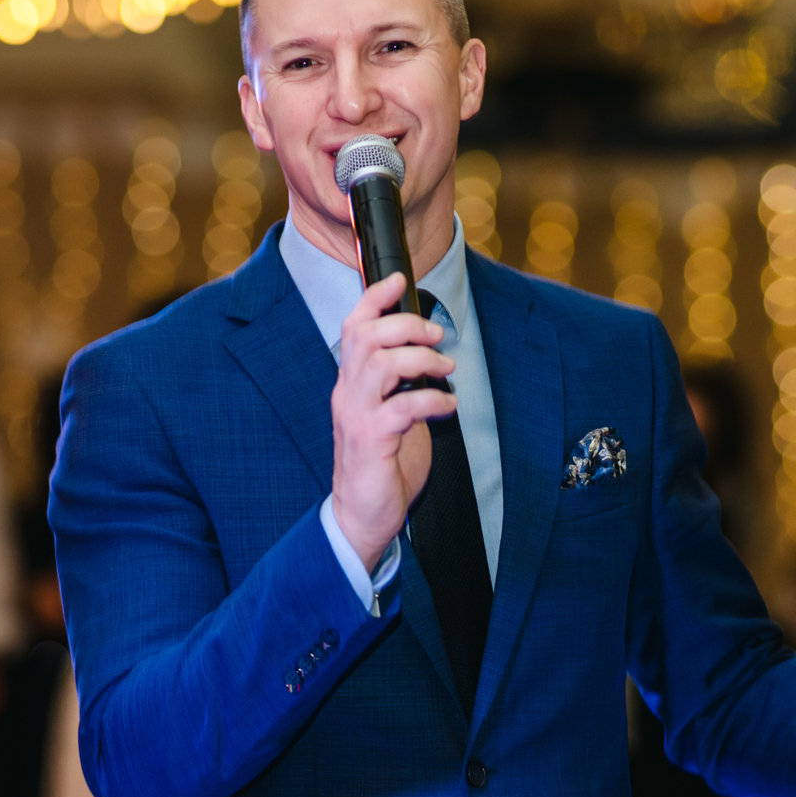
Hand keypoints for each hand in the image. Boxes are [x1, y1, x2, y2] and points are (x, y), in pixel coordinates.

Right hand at [331, 273, 457, 571]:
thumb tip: (430, 356)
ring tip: (445, 369)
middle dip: (405, 325)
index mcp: (351, 385)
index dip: (374, 298)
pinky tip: (447, 406)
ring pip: (382, 364)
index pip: (352, 328)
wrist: (360, 516)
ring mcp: (356, 417)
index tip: (398, 280)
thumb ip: (399, 385)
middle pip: (366, 337)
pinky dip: (432, 400)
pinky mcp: (372, 442)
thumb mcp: (388, 415)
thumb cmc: (380, 465)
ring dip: (422, 359)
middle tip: (436, 335)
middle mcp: (348, 395)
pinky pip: (403, 407)